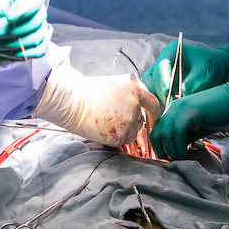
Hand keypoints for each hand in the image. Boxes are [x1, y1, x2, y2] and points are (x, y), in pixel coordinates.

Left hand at [0, 0, 48, 83]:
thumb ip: (3, 7)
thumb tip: (20, 15)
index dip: (27, 6)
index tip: (9, 17)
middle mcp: (27, 7)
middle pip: (37, 19)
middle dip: (10, 31)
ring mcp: (30, 26)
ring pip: (38, 36)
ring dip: (12, 45)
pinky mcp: (29, 45)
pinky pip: (39, 50)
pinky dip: (21, 54)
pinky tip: (4, 52)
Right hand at [35, 64, 161, 146]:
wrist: (73, 103)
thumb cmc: (88, 93)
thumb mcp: (113, 87)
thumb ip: (129, 95)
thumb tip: (136, 104)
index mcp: (134, 92)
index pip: (152, 104)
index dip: (155, 113)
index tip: (154, 119)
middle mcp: (134, 107)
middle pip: (140, 121)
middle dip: (131, 122)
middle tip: (113, 118)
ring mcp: (127, 123)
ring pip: (132, 133)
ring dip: (123, 132)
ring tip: (106, 123)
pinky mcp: (119, 136)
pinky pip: (122, 141)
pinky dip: (114, 138)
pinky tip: (103, 129)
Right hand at [143, 40, 228, 100]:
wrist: (218, 67)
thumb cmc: (212, 63)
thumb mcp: (205, 70)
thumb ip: (194, 80)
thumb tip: (182, 92)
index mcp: (173, 49)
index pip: (162, 65)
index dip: (163, 79)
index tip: (167, 92)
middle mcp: (164, 58)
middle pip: (154, 76)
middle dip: (160, 90)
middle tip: (169, 104)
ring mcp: (162, 70)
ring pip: (151, 84)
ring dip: (158, 96)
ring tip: (170, 106)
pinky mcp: (164, 81)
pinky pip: (156, 90)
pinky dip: (161, 98)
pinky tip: (170, 106)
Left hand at [149, 63, 228, 160]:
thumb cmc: (218, 113)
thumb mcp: (198, 128)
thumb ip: (185, 137)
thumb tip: (177, 152)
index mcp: (173, 111)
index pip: (156, 130)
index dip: (159, 147)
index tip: (168, 158)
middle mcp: (173, 108)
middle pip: (156, 133)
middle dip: (163, 151)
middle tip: (174, 161)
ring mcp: (181, 108)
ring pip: (166, 134)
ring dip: (172, 150)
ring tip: (183, 157)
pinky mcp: (191, 112)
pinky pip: (178, 132)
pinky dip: (180, 145)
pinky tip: (188, 151)